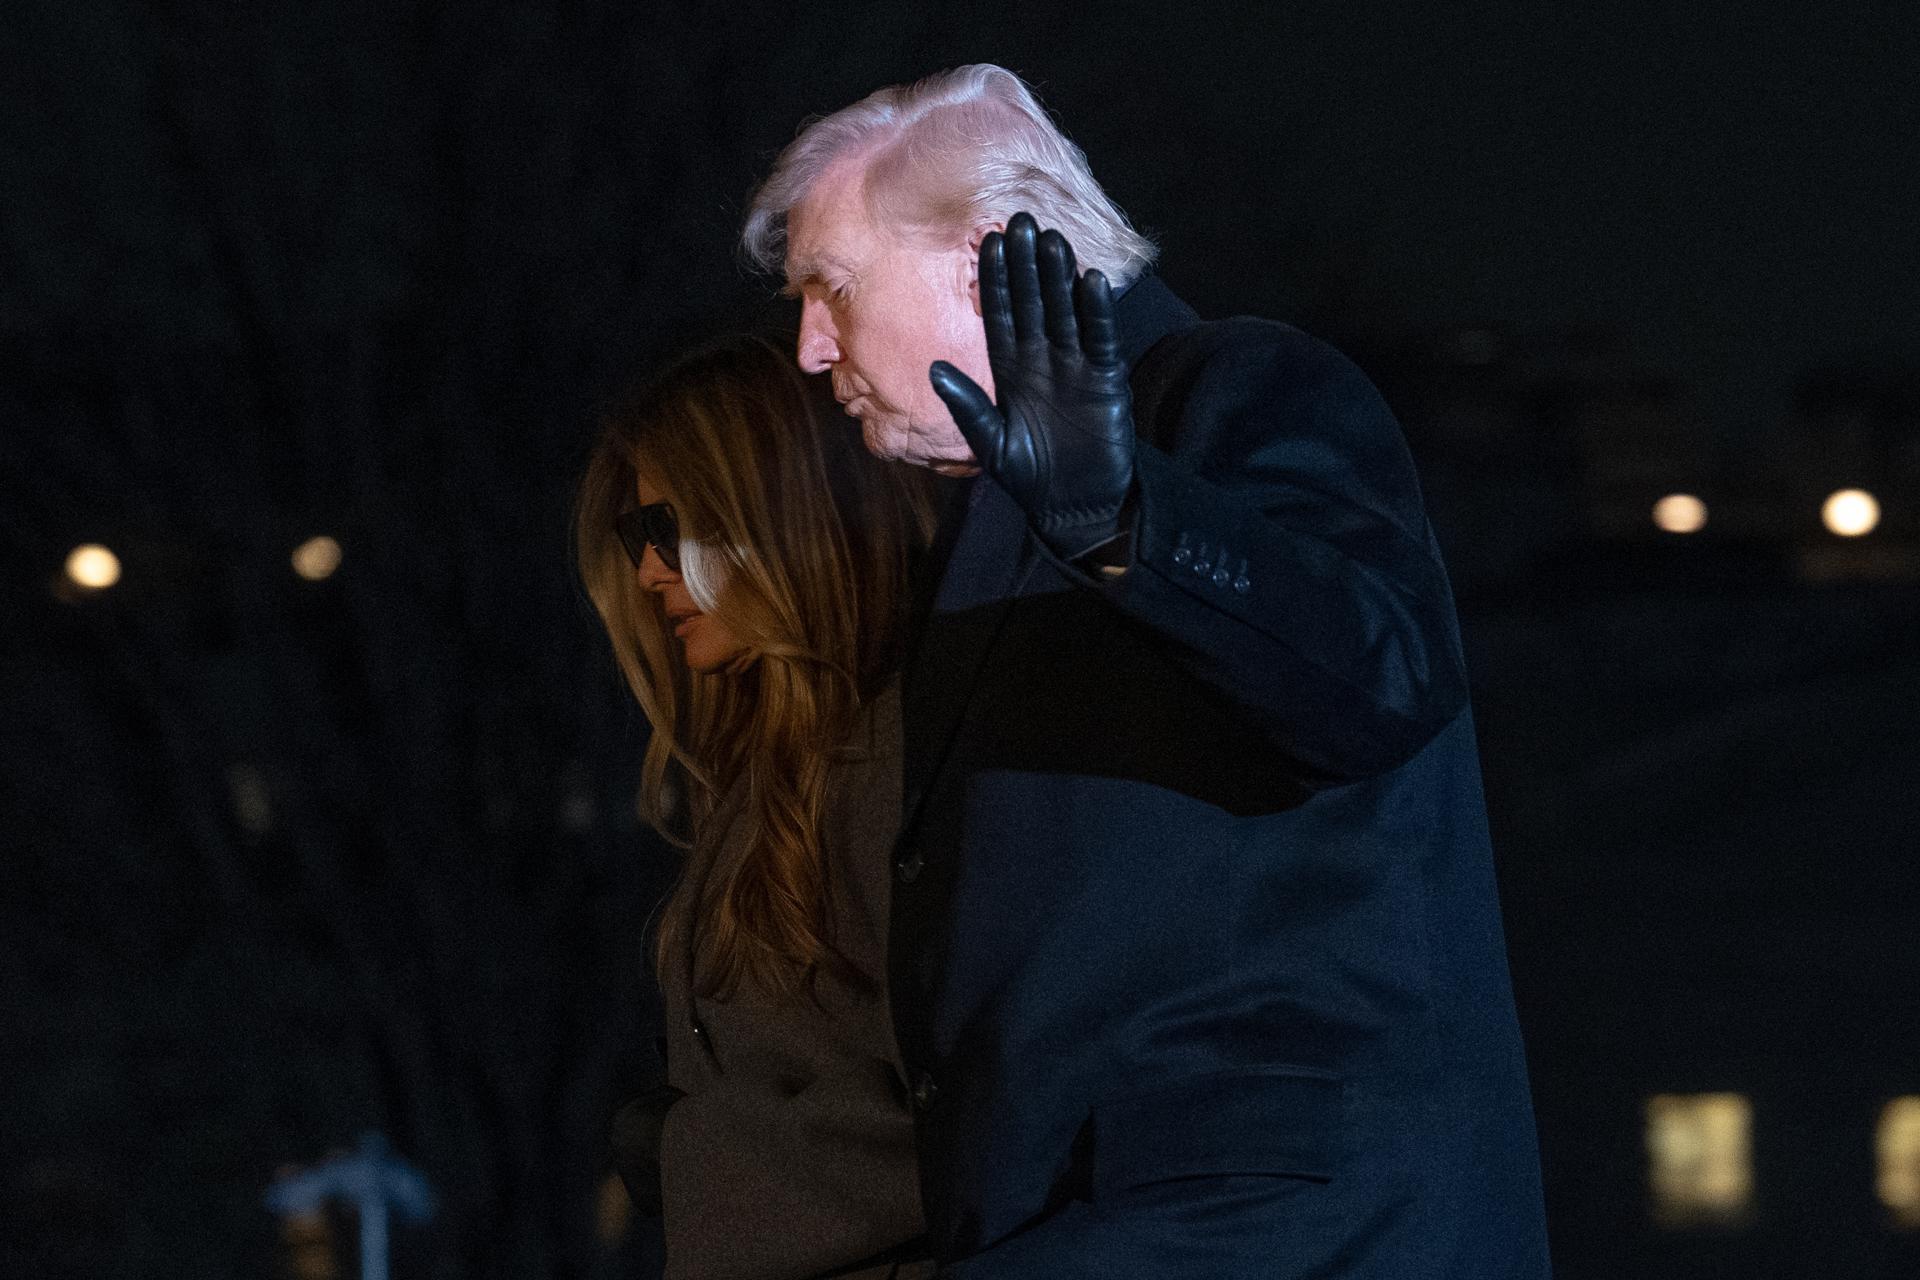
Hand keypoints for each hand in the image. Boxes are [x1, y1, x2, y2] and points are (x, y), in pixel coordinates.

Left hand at [929, 212, 1136, 560]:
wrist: (1073, 503)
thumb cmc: (1028, 475)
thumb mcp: (990, 443)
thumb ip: (966, 405)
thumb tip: (932, 369)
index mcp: (1009, 369)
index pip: (1000, 314)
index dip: (994, 279)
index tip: (987, 241)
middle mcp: (1041, 359)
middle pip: (1033, 302)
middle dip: (1026, 264)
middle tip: (1021, 220)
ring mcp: (1075, 365)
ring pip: (1065, 311)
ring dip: (1060, 276)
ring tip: (1053, 238)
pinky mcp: (1105, 379)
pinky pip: (1099, 339)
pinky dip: (1097, 311)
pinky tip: (1092, 280)